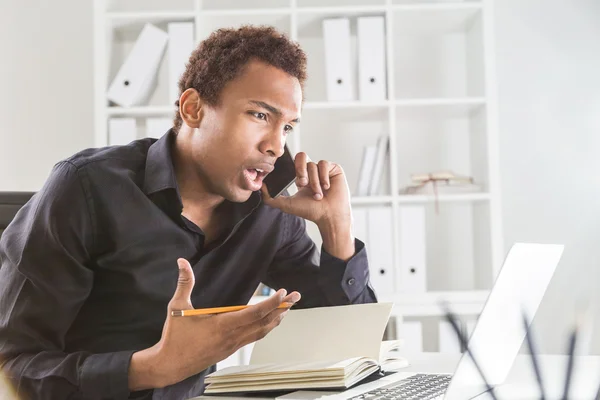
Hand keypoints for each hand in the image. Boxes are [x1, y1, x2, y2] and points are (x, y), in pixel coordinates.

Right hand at [128, 258, 300, 389]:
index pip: (254, 313)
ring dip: (276, 319)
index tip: (283, 292)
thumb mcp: (177, 308)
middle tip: (295, 297)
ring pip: (262, 332)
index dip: (271, 303)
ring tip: (287, 308)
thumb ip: (184, 283)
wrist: (170, 365)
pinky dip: (265, 328)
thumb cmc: (174, 337)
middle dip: (282, 308)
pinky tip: (269, 322)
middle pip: (265, 322)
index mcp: (222, 325)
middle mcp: (232, 337)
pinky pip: (254, 337)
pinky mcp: (230, 350)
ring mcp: (233, 345)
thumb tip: (182, 261)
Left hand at [261, 152, 351, 227]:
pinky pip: (325, 164)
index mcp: (301, 176)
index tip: (291, 177)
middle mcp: (311, 171)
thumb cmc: (311, 211)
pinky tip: (326, 188)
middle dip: (300, 170)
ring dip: (314, 181)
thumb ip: (270, 198)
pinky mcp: (334, 169)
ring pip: (313, 164)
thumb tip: (260, 187)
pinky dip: (323, 176)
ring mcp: (323, 169)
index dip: (291, 166)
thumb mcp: (287, 205)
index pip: (293, 162)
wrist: (329, 216)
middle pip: (301, 156)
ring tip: (317, 195)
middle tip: (302, 184)